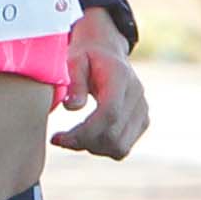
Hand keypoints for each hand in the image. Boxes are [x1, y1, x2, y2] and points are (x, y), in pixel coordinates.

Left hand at [51, 25, 150, 160]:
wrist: (107, 51)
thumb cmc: (86, 57)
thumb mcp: (74, 61)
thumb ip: (75, 83)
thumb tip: (73, 108)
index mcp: (120, 77)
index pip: (109, 113)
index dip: (83, 131)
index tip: (58, 138)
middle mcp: (137, 95)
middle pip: (113, 135)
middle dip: (83, 142)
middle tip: (59, 139)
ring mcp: (142, 110)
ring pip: (119, 147)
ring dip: (92, 148)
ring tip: (71, 138)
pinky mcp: (142, 121)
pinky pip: (122, 147)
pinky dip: (102, 148)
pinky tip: (86, 137)